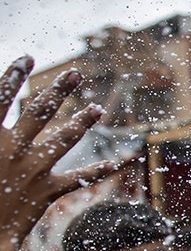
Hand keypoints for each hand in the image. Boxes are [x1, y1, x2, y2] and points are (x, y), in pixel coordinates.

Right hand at [0, 57, 114, 248]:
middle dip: (59, 91)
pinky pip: (77, 179)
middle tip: (76, 74)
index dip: (13, 78)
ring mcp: (33, 170)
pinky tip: (118, 162)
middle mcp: (14, 150)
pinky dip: (98, 171)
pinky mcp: (47, 191)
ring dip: (82, 122)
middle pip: (40, 112)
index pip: (0, 100)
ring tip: (97, 109)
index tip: (27, 58)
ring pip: (63, 139)